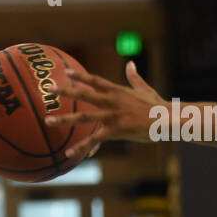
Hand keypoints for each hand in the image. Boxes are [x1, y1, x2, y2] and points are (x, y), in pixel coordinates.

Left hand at [47, 61, 166, 160]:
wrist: (168, 120)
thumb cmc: (157, 105)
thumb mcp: (144, 89)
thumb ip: (134, 77)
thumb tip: (130, 63)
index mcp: (117, 91)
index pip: (95, 80)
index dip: (80, 76)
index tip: (65, 71)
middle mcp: (112, 101)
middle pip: (84, 94)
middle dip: (66, 91)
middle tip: (49, 89)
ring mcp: (113, 115)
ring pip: (84, 117)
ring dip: (64, 119)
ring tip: (48, 121)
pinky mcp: (116, 130)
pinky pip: (95, 139)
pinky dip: (81, 147)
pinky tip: (69, 153)